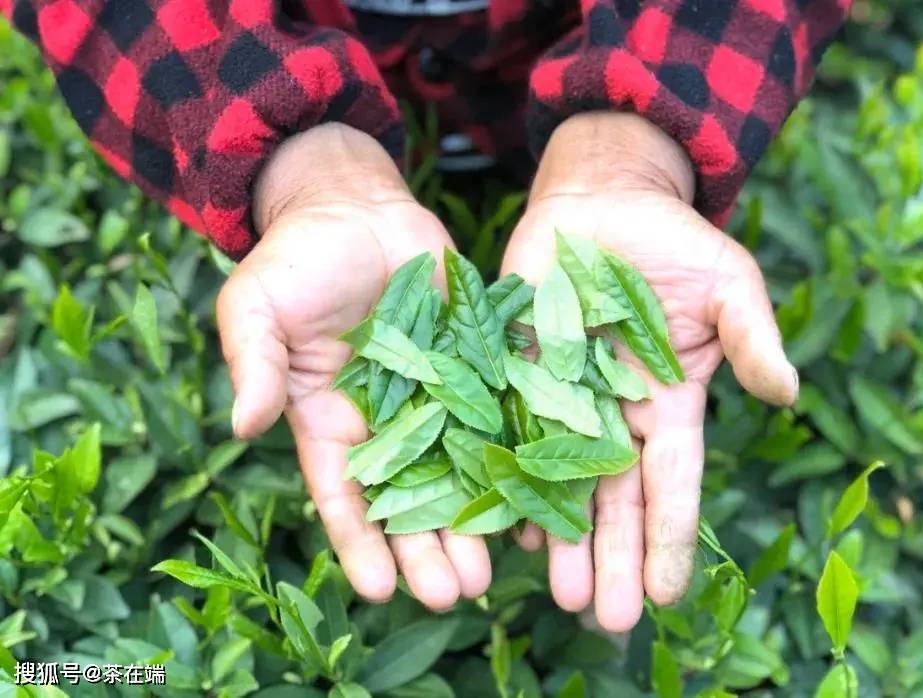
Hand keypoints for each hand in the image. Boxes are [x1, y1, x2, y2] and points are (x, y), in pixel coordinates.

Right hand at [217, 123, 489, 609]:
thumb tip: (242, 427)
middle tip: (459, 594)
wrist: (355, 205)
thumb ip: (254, 366)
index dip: (360, 543)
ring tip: (499, 565)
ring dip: (477, 518)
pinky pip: (500, 414)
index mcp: (330, 420)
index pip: (345, 495)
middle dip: (430, 550)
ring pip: (461, 469)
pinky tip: (537, 493)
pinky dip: (517, 453)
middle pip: (412, 499)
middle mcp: (388, 421)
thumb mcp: (257, 308)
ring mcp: (438, 395)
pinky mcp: (477, 363)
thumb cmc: (296, 257)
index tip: (378, 590)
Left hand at [502, 113, 797, 630]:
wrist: (601, 198)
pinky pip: (508, 435)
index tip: (666, 593)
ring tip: (560, 596)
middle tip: (606, 620)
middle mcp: (615, 413)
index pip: (672, 482)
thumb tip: (787, 393)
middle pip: (614, 499)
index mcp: (670, 402)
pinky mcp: (514, 373)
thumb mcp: (728, 282)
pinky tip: (507, 529)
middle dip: (613, 559)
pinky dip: (508, 481)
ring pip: (560, 482)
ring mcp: (562, 397)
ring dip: (563, 540)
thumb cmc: (673, 240)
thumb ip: (751, 338)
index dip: (668, 536)